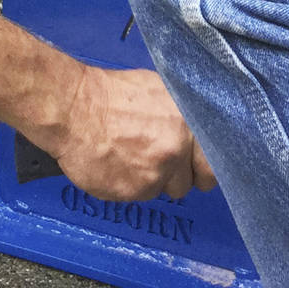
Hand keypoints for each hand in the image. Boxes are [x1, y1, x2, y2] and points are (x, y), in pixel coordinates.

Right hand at [35, 66, 216, 200]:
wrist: (74, 108)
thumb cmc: (112, 94)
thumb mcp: (158, 91)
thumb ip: (181, 117)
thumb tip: (193, 134)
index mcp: (188, 121)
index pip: (213, 161)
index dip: (203, 166)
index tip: (194, 166)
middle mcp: (179, 147)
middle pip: (191, 181)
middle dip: (178, 175)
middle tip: (157, 161)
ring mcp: (158, 171)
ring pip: (166, 190)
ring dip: (153, 180)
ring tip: (130, 158)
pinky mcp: (136, 190)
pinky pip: (141, 196)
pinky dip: (130, 186)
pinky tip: (116, 165)